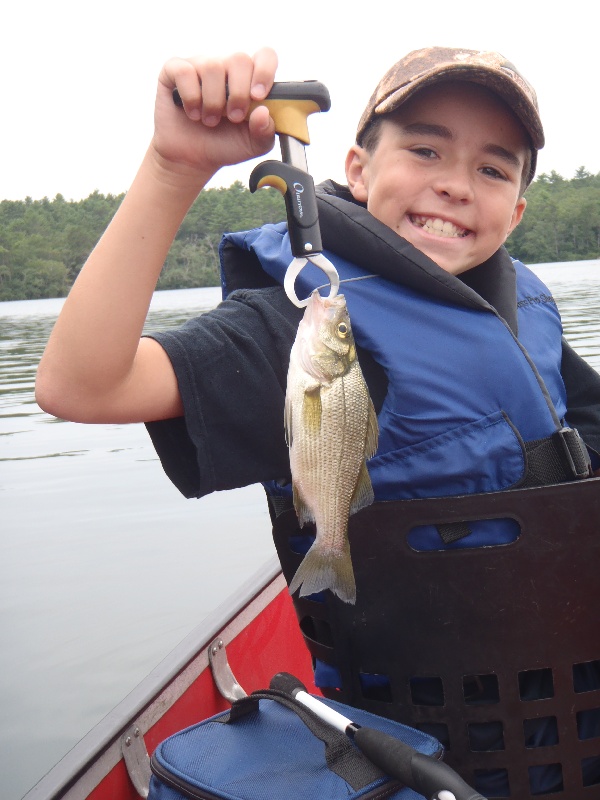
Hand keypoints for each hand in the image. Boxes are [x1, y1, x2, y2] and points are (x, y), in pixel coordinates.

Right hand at [151, 48, 277, 179]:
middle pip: (239, 59)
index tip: (258, 96)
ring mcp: (200, 66)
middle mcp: (225, 67)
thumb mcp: (252, 145)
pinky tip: (192, 113)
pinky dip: (190, 97)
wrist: (190, 158)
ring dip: (213, 102)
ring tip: (210, 121)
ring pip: (212, 67)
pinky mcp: (174, 72)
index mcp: (249, 79)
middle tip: (233, 117)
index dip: (264, 71)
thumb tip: (264, 112)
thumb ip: (265, 131)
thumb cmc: (223, 145)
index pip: (265, 56)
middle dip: (238, 93)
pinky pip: (185, 72)